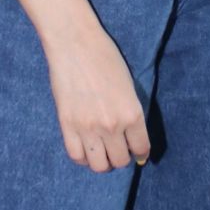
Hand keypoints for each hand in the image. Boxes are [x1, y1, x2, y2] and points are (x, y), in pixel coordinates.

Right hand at [45, 23, 150, 172]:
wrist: (75, 44)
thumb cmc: (105, 58)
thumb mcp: (129, 87)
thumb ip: (131, 113)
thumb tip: (132, 138)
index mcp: (132, 113)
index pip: (141, 149)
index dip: (140, 154)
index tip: (137, 153)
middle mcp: (112, 125)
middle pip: (120, 161)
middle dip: (121, 157)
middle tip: (117, 148)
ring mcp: (88, 128)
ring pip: (99, 166)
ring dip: (103, 162)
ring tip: (101, 151)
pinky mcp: (67, 125)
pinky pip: (76, 156)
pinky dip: (83, 158)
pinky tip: (86, 149)